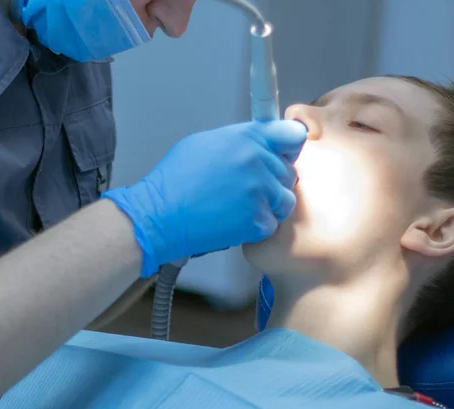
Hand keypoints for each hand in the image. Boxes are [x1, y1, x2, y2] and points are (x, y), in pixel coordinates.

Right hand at [106, 120, 306, 276]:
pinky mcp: (257, 220)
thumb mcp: (204, 144)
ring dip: (268, 207)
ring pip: (285, 201)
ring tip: (241, 209)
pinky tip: (233, 222)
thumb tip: (255, 145)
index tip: (283, 156)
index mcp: (247, 138)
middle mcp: (257, 161)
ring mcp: (259, 191)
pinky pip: (271, 224)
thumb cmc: (174, 181)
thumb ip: (239, 142)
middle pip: (289, 172)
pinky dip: (255, 228)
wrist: (160, 214)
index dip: (290, 148)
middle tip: (246, 192)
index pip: (293, 135)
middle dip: (272, 184)